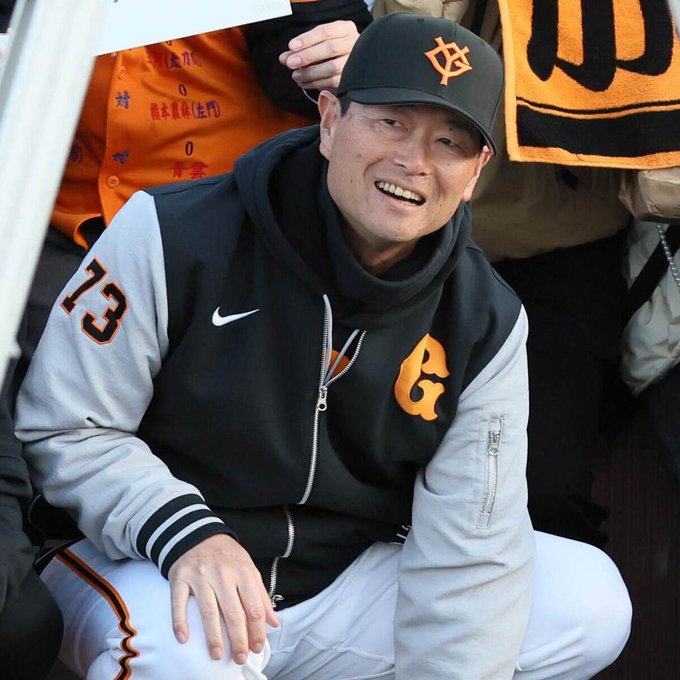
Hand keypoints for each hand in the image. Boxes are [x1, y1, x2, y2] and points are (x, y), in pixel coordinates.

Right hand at [168, 534, 278, 664]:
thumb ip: (261, 596)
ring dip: (213, 636)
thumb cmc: (227, 557)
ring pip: (208, 611)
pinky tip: (184, 639)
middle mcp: (222, 574)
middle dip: (239, 639)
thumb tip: (273, 623)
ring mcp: (200, 575)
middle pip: (233, 612)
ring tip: (218, 655)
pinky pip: (178, 603)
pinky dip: (180, 622)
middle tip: (240, 658)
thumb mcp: (248, 570)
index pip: (254, 607)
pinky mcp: (180, 578)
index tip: (257, 647)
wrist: (198, 535)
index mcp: (243, 572)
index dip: (257, 630)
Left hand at [279, 20, 359, 90]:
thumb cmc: (331, 51)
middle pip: (330, 48)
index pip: (325, 31)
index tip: (291, 46)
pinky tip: (304, 83)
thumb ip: (301, 48)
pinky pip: (332, 81)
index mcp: (345, 29)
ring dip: (310, 72)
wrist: (350, 65)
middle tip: (291, 63)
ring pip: (332, 67)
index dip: (307, 39)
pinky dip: (315, 83)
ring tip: (296, 75)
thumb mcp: (317, 43)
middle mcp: (353, 43)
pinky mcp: (352, 79)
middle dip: (308, 56)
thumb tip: (284, 58)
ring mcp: (355, 62)